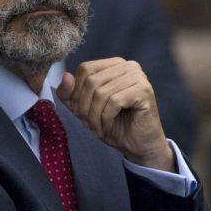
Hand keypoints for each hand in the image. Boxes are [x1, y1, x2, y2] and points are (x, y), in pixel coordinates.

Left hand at [56, 58, 174, 171]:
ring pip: (101, 92)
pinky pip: (114, 101)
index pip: (85, 69)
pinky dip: (106, 118)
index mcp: (115, 65)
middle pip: (91, 81)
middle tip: (88, 124)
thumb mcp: (85, 108)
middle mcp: (128, 66)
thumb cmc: (115, 124)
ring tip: (98, 128)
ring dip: (94, 116)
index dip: (76, 92)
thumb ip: (70, 93)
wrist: (138, 145)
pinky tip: (109, 126)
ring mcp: (138, 77)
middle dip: (84, 107)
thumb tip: (66, 76)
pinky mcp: (144, 91)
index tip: (79, 112)